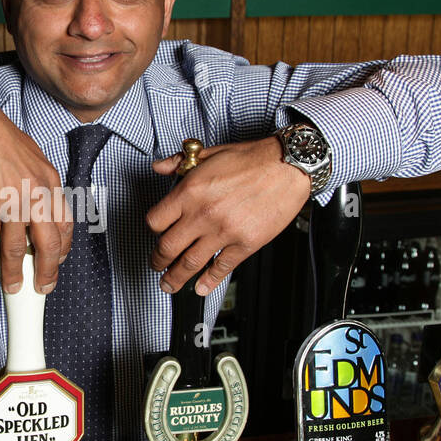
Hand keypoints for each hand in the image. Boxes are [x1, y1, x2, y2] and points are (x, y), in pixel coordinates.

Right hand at [0, 86, 73, 293]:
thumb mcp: (30, 158)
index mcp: (50, 181)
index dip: (63, 248)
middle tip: (44, 285)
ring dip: (14, 272)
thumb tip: (37, 210)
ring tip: (13, 285)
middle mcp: (35, 194)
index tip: (58, 261)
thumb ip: (38, 184)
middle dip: (47, 270)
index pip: (64, 224)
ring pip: (16, 249)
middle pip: (49, 244)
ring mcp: (11, 202)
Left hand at [147, 137, 310, 295]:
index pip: (156, 221)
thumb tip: (160, 167)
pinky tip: (201, 287)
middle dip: (158, 261)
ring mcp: (224, 231)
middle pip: (167, 247)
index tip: (156, 234)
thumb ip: (180, 161)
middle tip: (156, 266)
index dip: (152, 230)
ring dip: (175, 278)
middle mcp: (203, 213)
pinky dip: (209, 282)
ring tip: (170, 284)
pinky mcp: (245, 243)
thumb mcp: (210, 153)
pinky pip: (222, 268)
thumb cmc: (253, 159)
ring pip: (190, 263)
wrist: (288, 166)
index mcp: (191, 191)